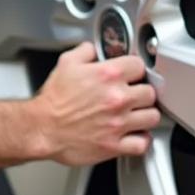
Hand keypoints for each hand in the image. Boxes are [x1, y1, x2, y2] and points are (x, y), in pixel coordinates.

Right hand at [31, 42, 159, 164]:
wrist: (42, 128)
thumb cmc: (53, 100)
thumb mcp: (66, 63)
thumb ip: (85, 51)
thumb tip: (93, 49)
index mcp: (108, 75)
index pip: (139, 65)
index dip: (134, 69)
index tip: (131, 74)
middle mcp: (117, 98)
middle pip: (150, 92)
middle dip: (142, 92)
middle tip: (134, 94)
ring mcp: (118, 123)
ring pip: (152, 117)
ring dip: (145, 114)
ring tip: (137, 114)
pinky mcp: (115, 145)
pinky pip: (142, 143)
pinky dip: (141, 140)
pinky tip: (135, 134)